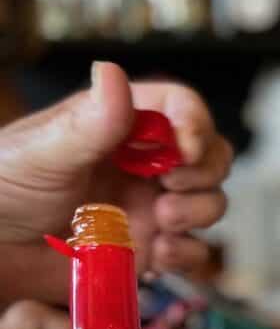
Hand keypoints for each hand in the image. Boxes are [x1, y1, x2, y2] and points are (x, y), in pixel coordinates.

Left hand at [0, 61, 231, 295]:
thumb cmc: (2, 190)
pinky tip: (156, 255)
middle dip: (205, 172)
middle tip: (172, 186)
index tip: (186, 149)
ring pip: (210, 203)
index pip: (180, 108)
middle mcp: (143, 165)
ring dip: (198, 212)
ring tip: (161, 222)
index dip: (195, 124)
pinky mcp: (150, 250)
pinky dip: (186, 255)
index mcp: (120, 126)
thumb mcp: (41, 153)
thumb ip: (87, 123)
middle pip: (210, 156)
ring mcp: (150, 208)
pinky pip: (193, 252)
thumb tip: (112, 73)